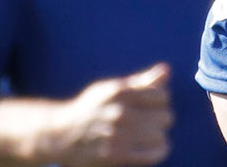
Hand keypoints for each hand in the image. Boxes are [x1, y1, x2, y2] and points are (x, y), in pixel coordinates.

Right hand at [49, 62, 174, 165]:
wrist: (60, 135)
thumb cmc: (91, 109)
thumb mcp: (111, 89)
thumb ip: (142, 81)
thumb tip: (167, 70)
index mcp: (120, 92)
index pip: (163, 95)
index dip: (160, 101)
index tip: (151, 106)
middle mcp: (120, 113)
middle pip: (165, 116)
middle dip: (160, 119)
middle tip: (148, 123)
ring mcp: (118, 135)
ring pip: (160, 136)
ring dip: (157, 136)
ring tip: (148, 135)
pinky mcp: (116, 156)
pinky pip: (154, 153)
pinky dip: (158, 151)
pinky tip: (151, 147)